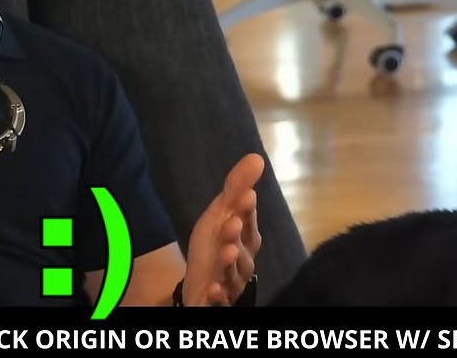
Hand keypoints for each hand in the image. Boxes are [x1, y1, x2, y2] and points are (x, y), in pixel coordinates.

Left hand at [182, 153, 262, 305]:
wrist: (200, 281)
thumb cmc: (215, 245)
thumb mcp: (220, 214)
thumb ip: (236, 188)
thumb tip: (256, 157)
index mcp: (244, 238)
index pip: (247, 222)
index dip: (246, 210)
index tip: (246, 195)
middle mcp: (242, 260)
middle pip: (241, 249)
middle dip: (236, 236)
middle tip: (231, 223)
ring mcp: (230, 281)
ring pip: (232, 274)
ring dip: (230, 263)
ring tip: (225, 253)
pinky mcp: (218, 298)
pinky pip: (220, 299)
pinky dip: (217, 294)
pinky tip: (212, 288)